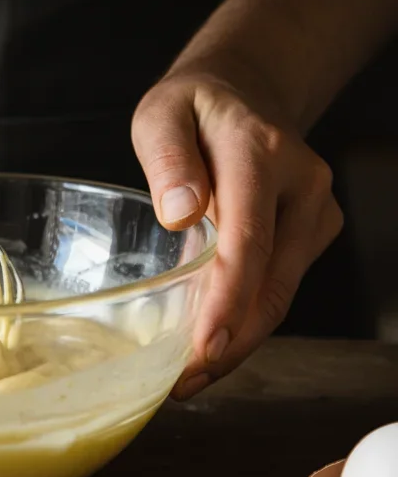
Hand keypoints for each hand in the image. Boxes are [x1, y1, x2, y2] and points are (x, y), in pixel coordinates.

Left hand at [131, 54, 343, 399]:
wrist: (247, 93)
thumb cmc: (195, 108)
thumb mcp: (162, 114)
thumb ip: (167, 158)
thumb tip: (179, 216)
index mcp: (261, 151)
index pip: (249, 238)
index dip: (229, 300)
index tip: (204, 347)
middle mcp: (302, 184)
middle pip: (273, 282)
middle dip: (231, 342)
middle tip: (185, 383)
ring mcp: (316, 210)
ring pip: (281, 294)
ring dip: (238, 340)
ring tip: (190, 376)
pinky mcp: (315, 231)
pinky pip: (280, 286)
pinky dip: (247, 318)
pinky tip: (211, 341)